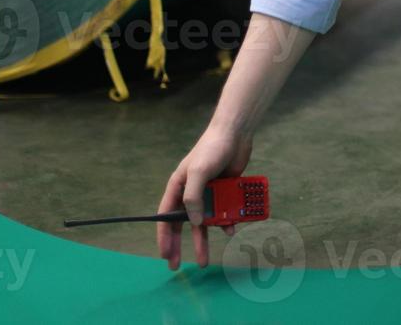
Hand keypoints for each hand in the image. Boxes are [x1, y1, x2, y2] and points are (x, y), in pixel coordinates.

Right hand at [157, 124, 253, 269]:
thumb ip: (194, 197)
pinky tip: (231, 230)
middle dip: (180, 245)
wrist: (235, 134)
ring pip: (204, 222)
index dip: (164, 236)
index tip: (165, 254)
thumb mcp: (198, 173)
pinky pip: (224, 212)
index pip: (166, 217)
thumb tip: (194, 221)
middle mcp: (191, 193)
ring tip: (204, 261)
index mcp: (178, 187)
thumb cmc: (211, 149)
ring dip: (204, 239)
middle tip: (177, 266)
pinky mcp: (225, 191)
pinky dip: (226, 222)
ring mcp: (209, 193)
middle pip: (183, 224)